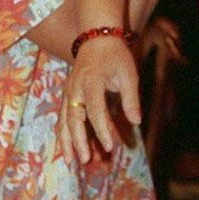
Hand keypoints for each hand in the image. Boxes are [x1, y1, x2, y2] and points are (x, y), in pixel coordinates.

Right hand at [59, 37, 140, 164]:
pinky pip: (62, 118)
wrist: (96, 39)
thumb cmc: (115, 56)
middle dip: (78, 140)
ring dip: (66, 141)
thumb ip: (131, 98)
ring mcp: (68, 92)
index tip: (110, 146)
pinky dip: (63, 134)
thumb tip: (136, 122)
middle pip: (73, 117)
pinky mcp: (66, 96)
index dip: (102, 129)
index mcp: (91, 80)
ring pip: (62, 120)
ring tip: (71, 160)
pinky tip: (67, 149)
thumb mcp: (128, 73)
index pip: (95, 109)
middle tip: (85, 160)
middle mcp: (75, 88)